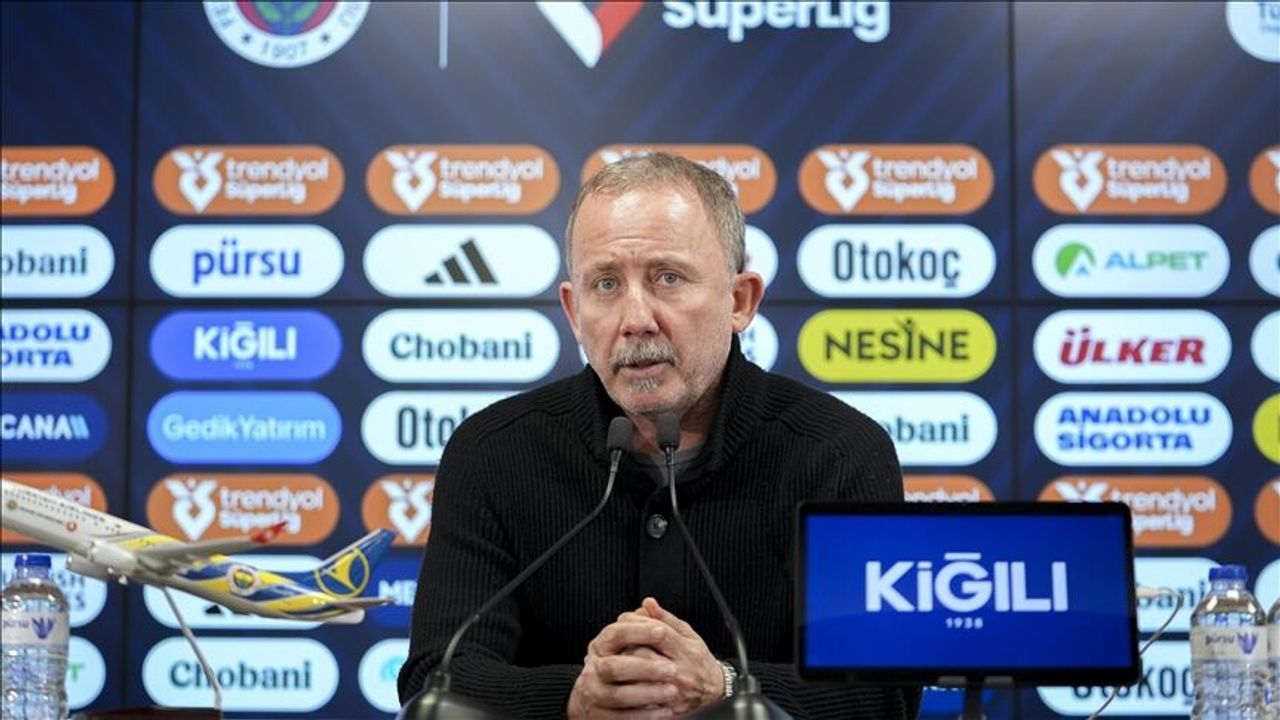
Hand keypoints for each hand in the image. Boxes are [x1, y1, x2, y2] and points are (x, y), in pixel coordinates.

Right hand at [567, 617, 679, 718]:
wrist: (593, 698)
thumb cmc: (619, 664)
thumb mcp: (628, 642)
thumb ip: (641, 624)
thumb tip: (650, 603)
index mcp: (601, 646)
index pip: (615, 634)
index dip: (638, 631)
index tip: (662, 632)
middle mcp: (593, 669)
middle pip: (614, 667)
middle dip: (644, 668)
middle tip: (672, 669)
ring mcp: (594, 694)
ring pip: (618, 695)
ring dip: (648, 693)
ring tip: (672, 691)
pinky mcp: (600, 716)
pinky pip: (622, 718)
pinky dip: (644, 716)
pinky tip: (664, 712)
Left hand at [618, 597, 724, 714]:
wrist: (714, 690)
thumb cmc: (699, 660)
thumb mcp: (688, 634)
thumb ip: (666, 618)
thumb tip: (647, 603)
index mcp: (685, 651)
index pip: (658, 632)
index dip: (638, 622)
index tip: (626, 618)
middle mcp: (679, 671)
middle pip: (644, 654)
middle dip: (626, 642)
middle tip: (618, 638)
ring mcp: (672, 692)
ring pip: (637, 677)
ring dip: (623, 664)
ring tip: (620, 656)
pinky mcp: (665, 709)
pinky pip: (640, 699)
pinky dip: (629, 687)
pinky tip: (624, 678)